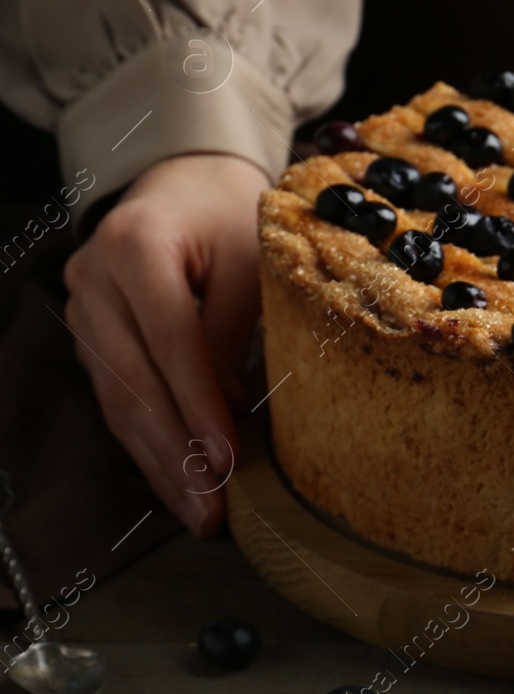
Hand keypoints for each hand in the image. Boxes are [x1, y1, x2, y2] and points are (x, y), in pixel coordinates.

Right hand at [63, 153, 270, 533]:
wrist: (190, 182)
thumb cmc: (232, 217)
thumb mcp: (251, 259)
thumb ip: (235, 328)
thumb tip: (233, 410)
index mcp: (138, 246)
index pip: (172, 342)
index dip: (200, 406)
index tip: (229, 459)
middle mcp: (95, 279)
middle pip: (134, 380)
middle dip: (175, 452)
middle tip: (211, 508)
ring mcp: (83, 307)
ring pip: (119, 398)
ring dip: (159, 461)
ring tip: (199, 511)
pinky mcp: (89, 333)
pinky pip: (116, 397)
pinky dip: (148, 442)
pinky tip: (175, 480)